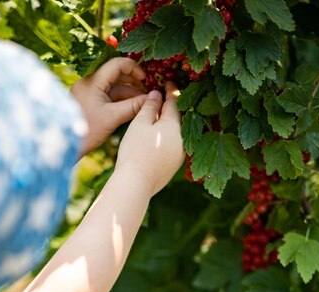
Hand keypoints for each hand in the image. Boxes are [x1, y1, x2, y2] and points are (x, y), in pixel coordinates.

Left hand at [70, 58, 147, 154]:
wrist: (66, 146)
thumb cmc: (87, 131)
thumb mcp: (113, 118)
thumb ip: (133, 106)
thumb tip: (151, 99)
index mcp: (92, 81)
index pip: (117, 64)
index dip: (134, 69)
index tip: (146, 79)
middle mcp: (89, 82)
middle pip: (115, 74)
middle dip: (133, 82)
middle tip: (148, 90)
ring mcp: (88, 92)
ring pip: (112, 87)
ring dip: (128, 92)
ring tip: (143, 101)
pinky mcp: (88, 102)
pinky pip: (107, 96)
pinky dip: (119, 100)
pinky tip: (131, 107)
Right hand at [115, 82, 184, 196]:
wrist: (136, 184)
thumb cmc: (135, 151)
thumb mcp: (140, 124)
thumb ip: (150, 107)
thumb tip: (157, 94)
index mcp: (175, 125)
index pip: (174, 101)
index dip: (171, 90)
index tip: (168, 81)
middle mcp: (182, 140)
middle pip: (178, 118)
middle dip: (172, 107)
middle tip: (166, 96)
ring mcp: (179, 155)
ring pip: (176, 134)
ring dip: (170, 124)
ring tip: (161, 117)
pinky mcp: (173, 167)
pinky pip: (173, 147)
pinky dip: (168, 139)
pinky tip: (159, 138)